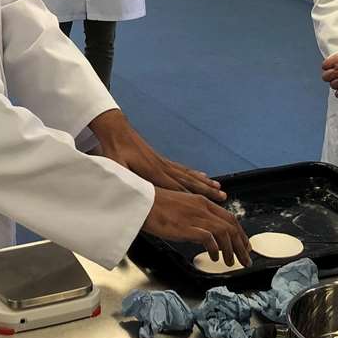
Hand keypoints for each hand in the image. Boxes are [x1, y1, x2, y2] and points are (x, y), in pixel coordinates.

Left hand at [89, 109, 225, 201]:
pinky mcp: (161, 160)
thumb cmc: (114, 150)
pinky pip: (182, 169)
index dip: (192, 198)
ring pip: (189, 175)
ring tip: (219, 188)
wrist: (116, 131)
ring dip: (205, 183)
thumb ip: (122, 178)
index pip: (176, 188)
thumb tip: (126, 190)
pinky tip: (202, 175)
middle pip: (189, 182)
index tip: (207, 206)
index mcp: (153, 172)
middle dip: (207, 191)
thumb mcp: (115, 166)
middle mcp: (163, 168)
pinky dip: (194, 173)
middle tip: (223, 197)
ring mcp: (164, 163)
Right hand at [142, 188, 252, 266]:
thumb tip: (204, 232)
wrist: (141, 203)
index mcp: (202, 202)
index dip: (240, 232)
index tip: (245, 244)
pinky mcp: (187, 227)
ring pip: (224, 233)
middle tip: (246, 258)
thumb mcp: (181, 207)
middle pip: (231, 226)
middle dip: (241, 244)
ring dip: (231, 250)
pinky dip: (216, 250)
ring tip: (232, 262)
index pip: (229, 217)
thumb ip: (195, 216)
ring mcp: (196, 217)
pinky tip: (215, 258)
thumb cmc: (157, 206)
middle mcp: (203, 208)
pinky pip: (209, 239)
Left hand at [322, 47, 337, 96]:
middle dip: (330, 77)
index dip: (328, 68)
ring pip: (332, 85)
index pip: (324, 66)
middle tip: (335, 77)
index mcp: (336, 60)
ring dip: (336, 85)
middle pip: (325, 77)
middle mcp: (337, 70)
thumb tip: (337, 58)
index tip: (331, 69)